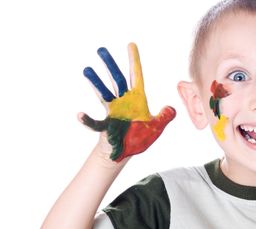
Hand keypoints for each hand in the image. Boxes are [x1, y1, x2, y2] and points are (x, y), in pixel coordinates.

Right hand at [80, 43, 175, 161]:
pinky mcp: (105, 125)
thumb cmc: (139, 139)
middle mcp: (123, 102)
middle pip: (117, 80)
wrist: (125, 153)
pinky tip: (80, 115)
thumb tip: (171, 108)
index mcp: (137, 100)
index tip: (131, 45)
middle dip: (110, 65)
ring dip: (96, 83)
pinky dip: (87, 120)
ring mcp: (113, 112)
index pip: (136, 76)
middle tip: (101, 49)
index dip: (134, 61)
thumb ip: (164, 117)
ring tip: (87, 70)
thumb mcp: (156, 128)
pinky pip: (95, 122)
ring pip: (104, 93)